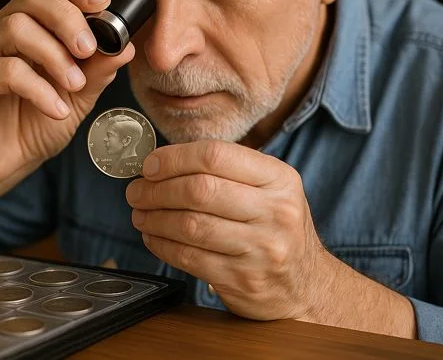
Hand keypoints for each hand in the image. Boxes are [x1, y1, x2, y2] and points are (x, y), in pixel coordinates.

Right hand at [0, 0, 134, 187]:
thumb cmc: (39, 122)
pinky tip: (56, 110)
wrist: (6, 163)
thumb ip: (98, 70)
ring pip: (16, 28)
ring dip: (54, 55)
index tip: (103, 3)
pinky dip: (39, 89)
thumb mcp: (80, 95)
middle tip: (89, 49)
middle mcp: (2, 27)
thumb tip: (126, 46)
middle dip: (68, 18)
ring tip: (75, 85)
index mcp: (31, 21)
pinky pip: (6, 70)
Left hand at [125, 140, 326, 320]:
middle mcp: (275, 212)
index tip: (150, 165)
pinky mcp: (242, 280)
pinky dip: (161, 244)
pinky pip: (188, 257)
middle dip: (157, 189)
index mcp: (279, 179)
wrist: (306, 287)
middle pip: (200, 190)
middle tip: (136, 191)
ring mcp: (260, 249)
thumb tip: (161, 161)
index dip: (174, 158)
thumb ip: (226, 170)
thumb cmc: (275, 228)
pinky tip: (153, 235)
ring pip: (189, 225)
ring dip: (154, 217)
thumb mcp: (269, 189)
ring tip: (140, 213)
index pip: (216, 155)